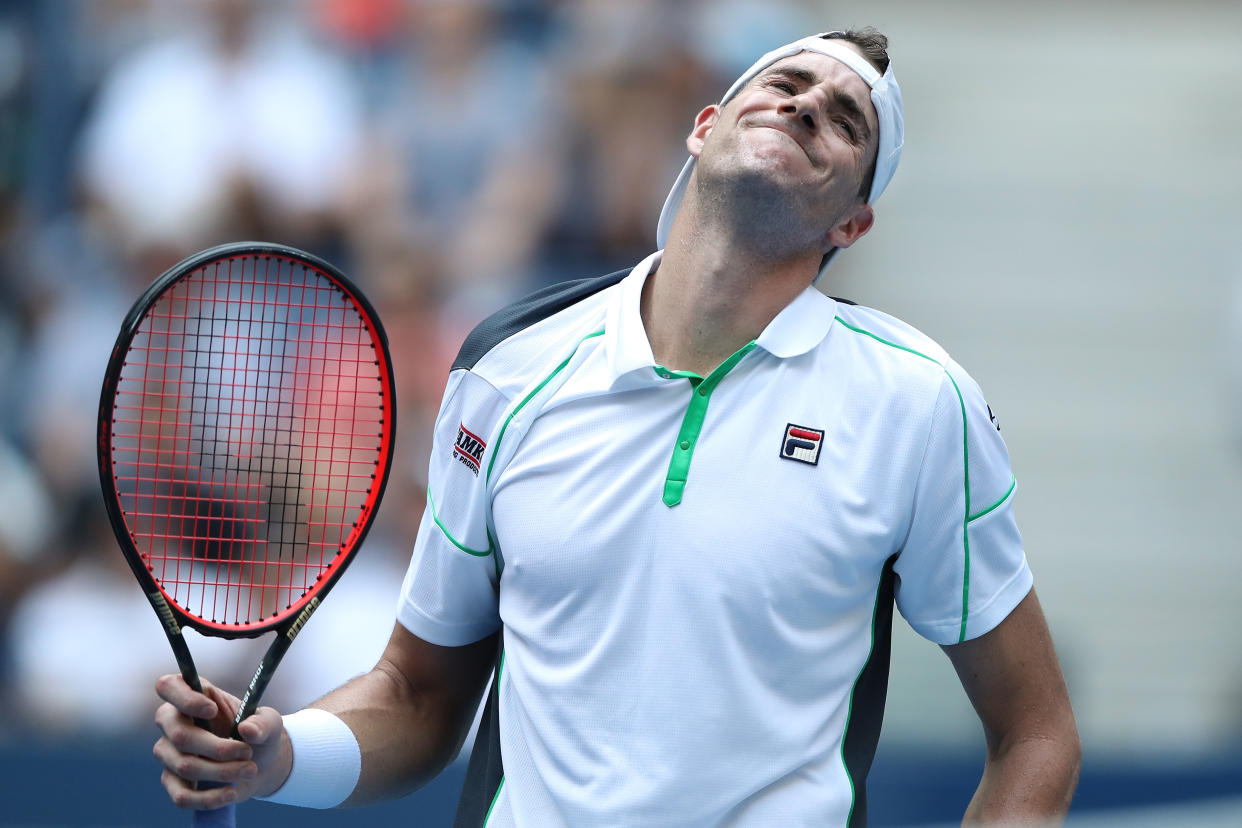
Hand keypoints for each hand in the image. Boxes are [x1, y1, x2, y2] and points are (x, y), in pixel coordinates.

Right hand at [152, 674, 291, 809]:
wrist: (259, 764)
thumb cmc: (258, 734)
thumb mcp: (270, 723)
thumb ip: (263, 722)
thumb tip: (247, 730)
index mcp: (194, 697)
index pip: (168, 686)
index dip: (185, 698)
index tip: (212, 710)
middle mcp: (174, 723)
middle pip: (179, 735)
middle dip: (218, 748)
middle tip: (248, 752)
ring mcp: (169, 753)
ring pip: (185, 766)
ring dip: (222, 771)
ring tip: (250, 770)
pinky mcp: (172, 781)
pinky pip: (181, 795)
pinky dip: (209, 798)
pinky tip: (231, 793)